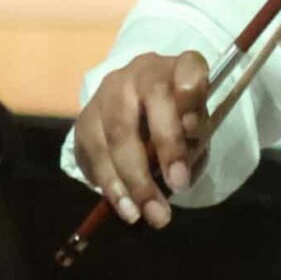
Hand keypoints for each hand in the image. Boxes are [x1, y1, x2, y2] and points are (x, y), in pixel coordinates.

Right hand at [71, 50, 207, 227]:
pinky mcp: (84, 119)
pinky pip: (93, 153)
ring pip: (117, 133)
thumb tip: (179, 165)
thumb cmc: (176, 121)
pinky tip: (125, 207)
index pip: (190, 66)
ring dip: (133, 179)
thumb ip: (194, 138)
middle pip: (152, 100)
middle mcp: (141, 72)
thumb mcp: (196, 126)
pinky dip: (110, 184)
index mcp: (178, 67)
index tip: (194, 127)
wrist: (133, 114)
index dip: (191, 94)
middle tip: (178, 186)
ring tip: (147, 213)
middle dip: (166, 147)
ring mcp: (107, 92)